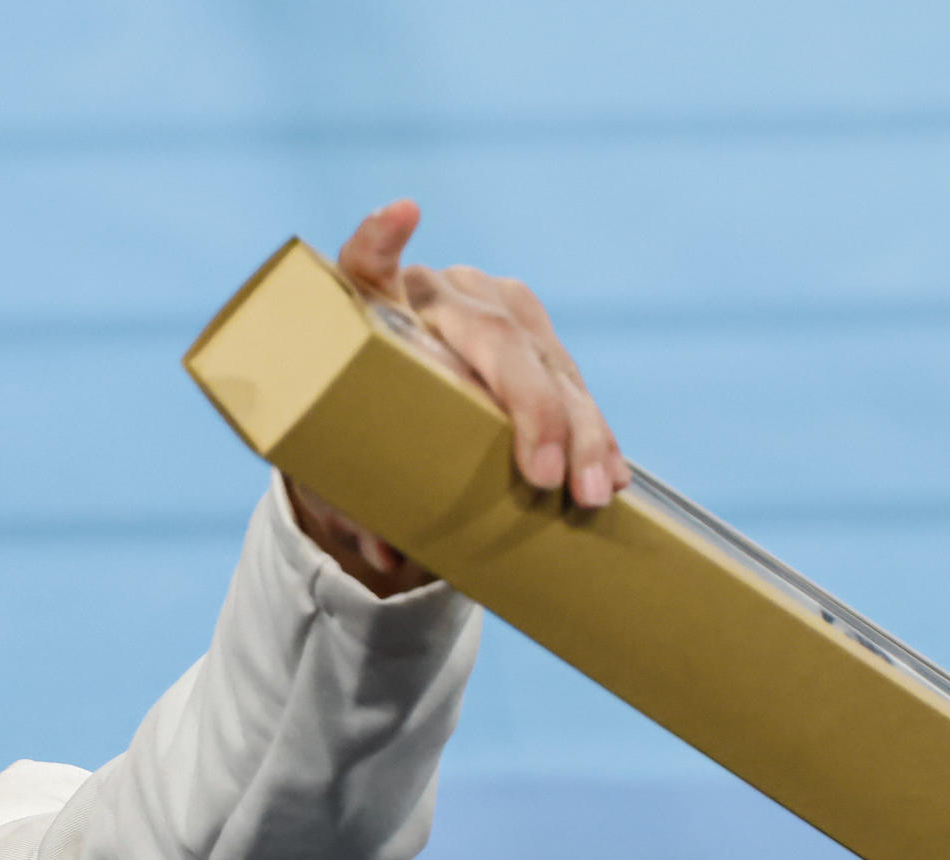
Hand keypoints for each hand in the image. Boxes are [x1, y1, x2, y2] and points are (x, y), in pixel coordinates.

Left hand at [282, 198, 628, 597]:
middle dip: (533, 409)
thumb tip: (386, 553)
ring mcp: (495, 309)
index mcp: (371, 307)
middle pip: (493, 336)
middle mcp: (437, 293)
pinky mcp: (535, 339)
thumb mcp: (336, 472)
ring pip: (548, 362)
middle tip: (547, 477)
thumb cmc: (350, 442)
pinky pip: (573, 384)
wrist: (388, 424)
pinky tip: (613, 473)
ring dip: (581, 432)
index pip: (366, 262)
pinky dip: (594, 435)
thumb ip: (350, 507)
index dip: (379, 239)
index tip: (400, 215)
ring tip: (594, 493)